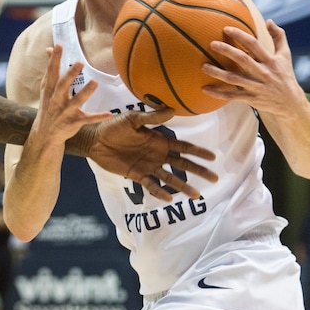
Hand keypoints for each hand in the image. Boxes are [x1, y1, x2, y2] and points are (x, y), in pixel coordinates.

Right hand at [32, 45, 112, 145]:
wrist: (45, 133)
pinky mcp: (75, 122)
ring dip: (86, 92)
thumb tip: (49, 48)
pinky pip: (88, 119)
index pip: (52, 72)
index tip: (59, 46)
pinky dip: (98, 117)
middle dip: (70, 75)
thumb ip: (50, 69)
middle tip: (80, 62)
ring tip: (95, 82)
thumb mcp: (46, 88)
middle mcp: (56, 100)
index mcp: (50, 90)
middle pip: (63, 86)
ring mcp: (66, 112)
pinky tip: (109, 113)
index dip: (55, 59)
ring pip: (76, 101)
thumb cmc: (49, 105)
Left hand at [88, 108, 217, 200]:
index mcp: (158, 140)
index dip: (198, 152)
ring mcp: (147, 166)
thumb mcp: (133, 119)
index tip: (213, 157)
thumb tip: (172, 110)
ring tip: (196, 195)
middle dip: (198, 171)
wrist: (94, 140)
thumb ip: (152, 117)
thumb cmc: (113, 126)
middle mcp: (157, 154)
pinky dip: (160, 192)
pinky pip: (151, 185)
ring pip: (170, 178)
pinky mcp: (136, 175)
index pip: (183, 147)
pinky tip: (170, 199)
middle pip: (182, 164)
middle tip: (214, 179)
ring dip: (183, 186)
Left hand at [202, 21, 303, 114]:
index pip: (254, 44)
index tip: (226, 29)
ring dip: (218, 73)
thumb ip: (278, 37)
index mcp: (270, 60)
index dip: (240, 35)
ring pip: (234, 79)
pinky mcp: (251, 98)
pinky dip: (218, 93)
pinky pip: (232, 96)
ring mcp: (256, 86)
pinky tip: (205, 89)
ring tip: (203, 66)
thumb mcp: (285, 55)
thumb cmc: (285, 75)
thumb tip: (269, 20)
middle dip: (227, 51)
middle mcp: (262, 72)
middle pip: (243, 59)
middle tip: (212, 44)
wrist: (290, 103)